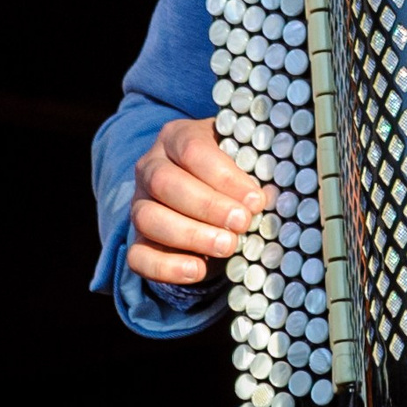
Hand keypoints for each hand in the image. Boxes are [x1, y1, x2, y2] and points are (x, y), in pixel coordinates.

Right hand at [127, 116, 268, 286]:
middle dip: (208, 206)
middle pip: (165, 182)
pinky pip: (138, 255)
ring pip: (148, 218)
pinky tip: (198, 270)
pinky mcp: (136, 239)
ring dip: (190, 235)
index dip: (224, 177)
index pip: (193, 149)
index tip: (255, 199)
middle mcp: (150, 166)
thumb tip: (270, 197)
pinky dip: (167, 267)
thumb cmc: (233, 173)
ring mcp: (139, 203)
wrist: (211, 199)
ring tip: (227, 246)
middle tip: (242, 223)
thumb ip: (255, 171)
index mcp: (177, 136)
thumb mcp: (245, 160)